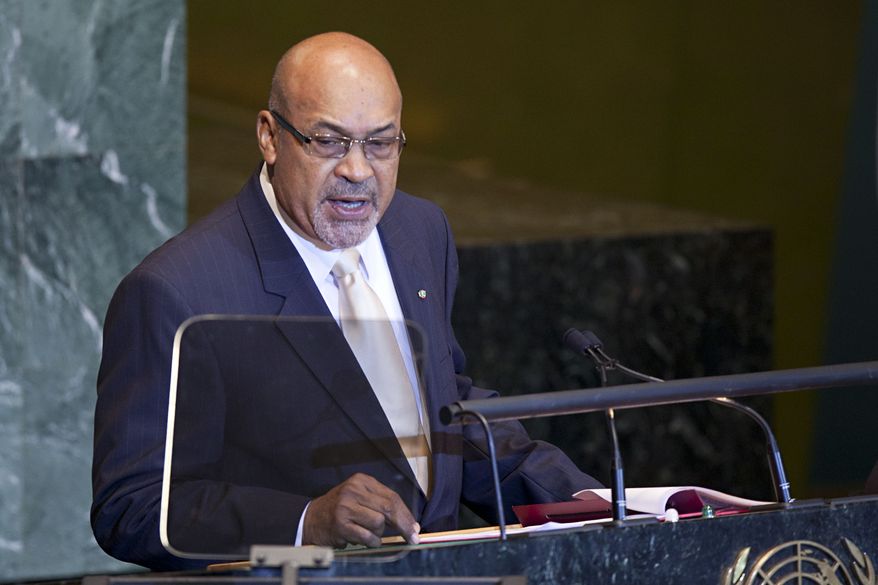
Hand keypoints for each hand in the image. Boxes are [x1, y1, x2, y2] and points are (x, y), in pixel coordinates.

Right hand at [302, 473, 419, 547]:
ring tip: (367, 533)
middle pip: (389, 508)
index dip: (406, 514)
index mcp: (361, 481)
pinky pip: (367, 536)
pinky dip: (370, 542)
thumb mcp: (359, 497)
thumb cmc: (340, 509)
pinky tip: (364, 540)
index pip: (392, 496)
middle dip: (403, 525)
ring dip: (378, 533)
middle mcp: (353, 490)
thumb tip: (409, 523)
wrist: (311, 518)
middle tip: (412, 537)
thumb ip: (381, 504)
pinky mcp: (340, 524)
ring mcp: (345, 507)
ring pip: (379, 522)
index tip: (415, 527)